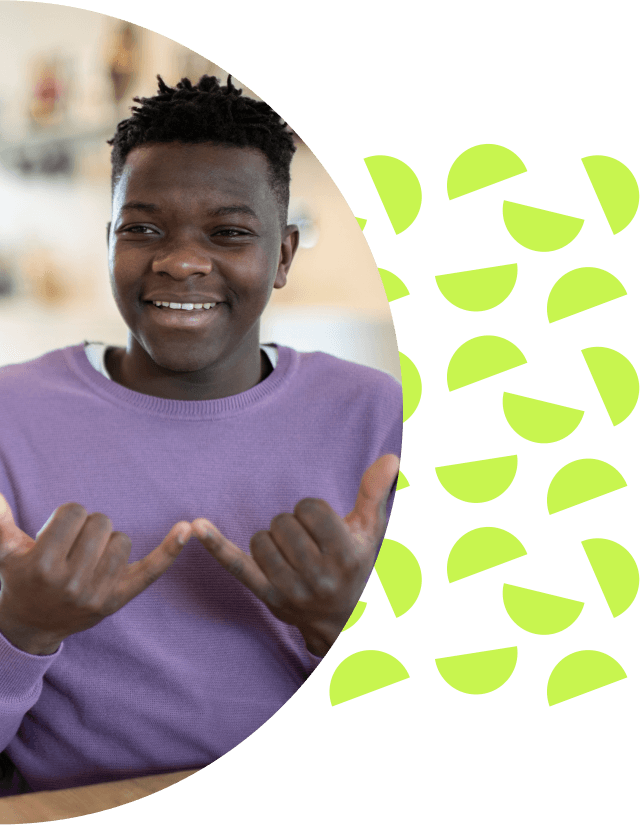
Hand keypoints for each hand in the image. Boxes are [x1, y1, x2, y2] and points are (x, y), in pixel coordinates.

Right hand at [0, 496, 191, 654]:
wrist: (30, 626)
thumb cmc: (19, 578)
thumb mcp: (4, 552)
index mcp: (43, 565)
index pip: (74, 512)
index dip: (68, 516)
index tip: (59, 533)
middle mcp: (72, 582)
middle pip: (101, 522)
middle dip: (87, 527)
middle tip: (72, 547)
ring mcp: (98, 594)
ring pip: (122, 539)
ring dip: (106, 542)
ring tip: (87, 558)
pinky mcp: (119, 599)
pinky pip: (151, 569)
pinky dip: (170, 549)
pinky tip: (187, 529)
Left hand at [191, 454, 399, 656]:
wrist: (345, 620)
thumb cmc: (357, 564)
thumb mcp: (372, 530)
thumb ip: (376, 492)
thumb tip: (392, 457)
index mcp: (345, 555)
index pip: (310, 509)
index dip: (311, 509)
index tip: (320, 525)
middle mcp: (318, 576)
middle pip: (283, 523)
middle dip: (293, 524)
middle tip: (307, 542)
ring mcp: (291, 590)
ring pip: (261, 539)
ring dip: (273, 539)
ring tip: (292, 552)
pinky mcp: (267, 597)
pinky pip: (236, 565)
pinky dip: (216, 545)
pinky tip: (197, 526)